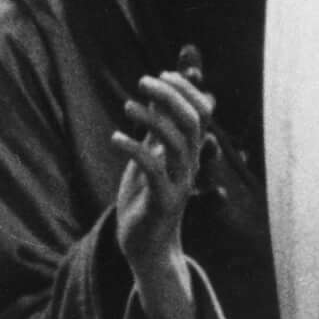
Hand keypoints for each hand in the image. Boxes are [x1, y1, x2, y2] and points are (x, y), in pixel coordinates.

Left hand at [111, 64, 216, 283]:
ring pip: (178, 143)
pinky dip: (135, 149)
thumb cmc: (146, 197)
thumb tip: (155, 94)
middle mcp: (190, 165)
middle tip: (142, 81)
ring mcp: (179, 184)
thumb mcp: (151, 156)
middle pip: (193, 122)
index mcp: (190, 152)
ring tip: (127, 105)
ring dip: (152, 119)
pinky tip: (116, 138)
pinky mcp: (163, 202)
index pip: (201, 112)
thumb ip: (156, 128)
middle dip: (170, 96)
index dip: (185, 89)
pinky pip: (154, 170)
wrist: (145, 245)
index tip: (161, 74)